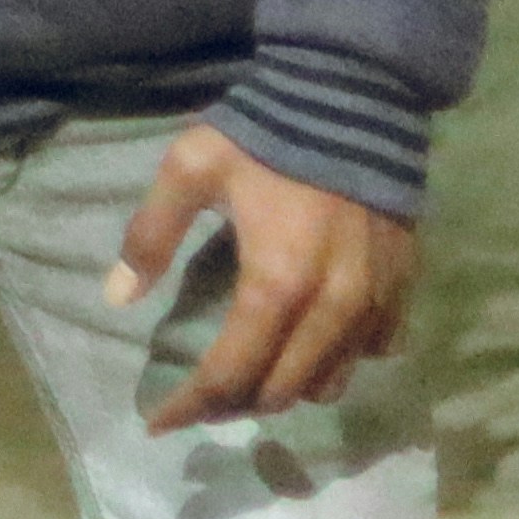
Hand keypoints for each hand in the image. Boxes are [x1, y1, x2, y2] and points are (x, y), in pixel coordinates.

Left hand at [107, 120, 413, 424]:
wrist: (353, 95)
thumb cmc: (264, 135)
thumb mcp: (189, 170)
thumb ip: (150, 234)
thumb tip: (116, 298)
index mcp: (276, 286)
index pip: (230, 374)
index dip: (191, 406)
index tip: (159, 423)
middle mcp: (332, 310)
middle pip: (281, 393)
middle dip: (233, 405)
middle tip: (199, 398)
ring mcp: (374, 305)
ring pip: (329, 383)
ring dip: (286, 390)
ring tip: (251, 376)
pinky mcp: (403, 291)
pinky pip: (372, 354)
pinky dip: (337, 363)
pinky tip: (310, 346)